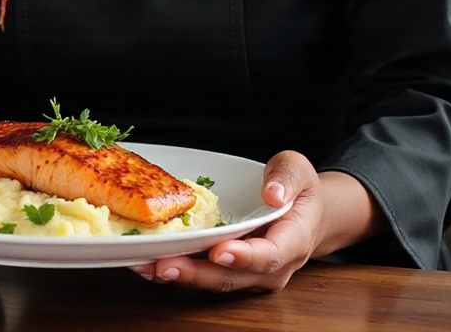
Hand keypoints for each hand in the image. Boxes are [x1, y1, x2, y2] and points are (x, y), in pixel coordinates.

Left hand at [130, 152, 379, 292]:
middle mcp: (271, 267)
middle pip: (233, 277)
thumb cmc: (298, 188)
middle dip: (197, 273)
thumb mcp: (298, 170)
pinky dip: (179, 269)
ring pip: (215, 281)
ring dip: (181, 275)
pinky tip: (149, 262)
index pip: (269, 255)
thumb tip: (273, 193)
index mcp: (293, 241)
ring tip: (147, 266)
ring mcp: (249, 274)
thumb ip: (287, 177)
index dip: (243, 257)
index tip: (219, 251)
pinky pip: (205, 273)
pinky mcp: (230, 271)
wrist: (303, 211)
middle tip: (165, 265)